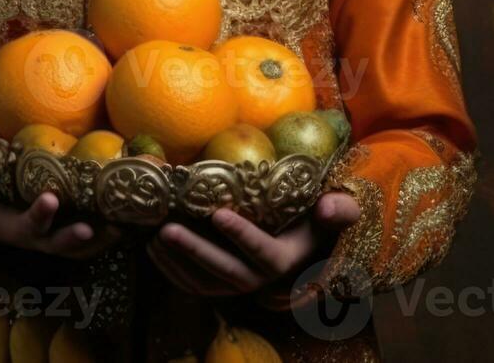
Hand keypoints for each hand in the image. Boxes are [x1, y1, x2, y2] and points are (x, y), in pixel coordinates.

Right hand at [0, 153, 123, 259]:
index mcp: (10, 225)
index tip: (50, 199)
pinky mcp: (64, 227)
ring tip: (119, 230)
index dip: (39, 216)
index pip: (26, 226)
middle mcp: (35, 236)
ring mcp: (51, 235)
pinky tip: (125, 222)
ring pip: (77, 247)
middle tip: (88, 230)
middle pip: (56, 245)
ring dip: (98, 242)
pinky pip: (88, 237)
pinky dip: (105, 235)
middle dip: (72, 238)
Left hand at [145, 190, 360, 296]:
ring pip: (205, 283)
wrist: (304, 242)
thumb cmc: (316, 220)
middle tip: (166, 229)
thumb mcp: (335, 211)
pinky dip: (173, 273)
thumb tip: (328, 206)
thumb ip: (339, 209)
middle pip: (226, 271)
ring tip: (154, 238)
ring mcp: (240, 284)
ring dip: (177, 263)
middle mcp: (262, 279)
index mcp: (286, 260)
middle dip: (195, 252)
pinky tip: (154, 251)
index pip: (262, 251)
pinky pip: (195, 287)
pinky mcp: (222, 285)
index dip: (240, 235)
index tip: (217, 213)